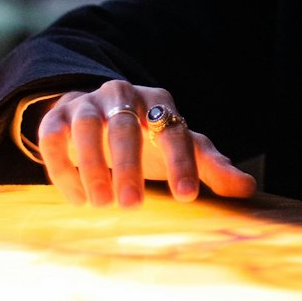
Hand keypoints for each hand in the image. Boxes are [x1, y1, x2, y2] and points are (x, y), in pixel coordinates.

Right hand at [36, 80, 256, 207]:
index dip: (181, 162)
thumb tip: (249, 188)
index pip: (174, 129)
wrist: (100, 115)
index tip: (187, 196)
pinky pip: (52, 137)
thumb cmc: (151, 137)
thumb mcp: (182, 148)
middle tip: (132, 206)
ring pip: (86, 127)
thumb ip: (211, 166)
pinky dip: (62, 167)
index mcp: (160, 102)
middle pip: (125, 126)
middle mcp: (122, 95)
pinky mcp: (56, 116)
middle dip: (128, 165)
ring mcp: (87, 103)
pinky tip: (77, 199)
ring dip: (92, 166)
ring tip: (102, 205)